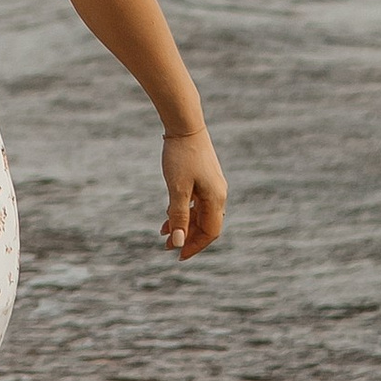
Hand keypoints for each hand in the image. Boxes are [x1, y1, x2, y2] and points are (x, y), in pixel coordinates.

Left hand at [159, 125, 225, 259]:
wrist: (184, 124)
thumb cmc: (180, 156)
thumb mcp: (177, 189)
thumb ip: (179, 216)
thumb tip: (179, 242)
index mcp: (215, 199)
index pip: (210, 232)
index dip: (195, 246)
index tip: (178, 255)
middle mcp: (218, 194)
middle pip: (205, 225)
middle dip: (187, 237)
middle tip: (167, 245)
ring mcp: (212, 184)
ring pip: (199, 213)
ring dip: (184, 224)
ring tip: (163, 231)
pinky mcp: (204, 176)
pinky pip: (196, 201)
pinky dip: (184, 210)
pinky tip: (168, 212)